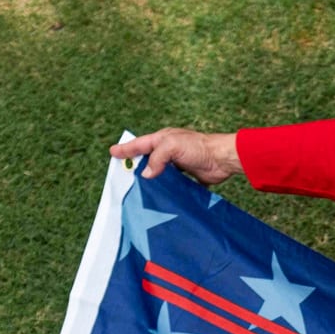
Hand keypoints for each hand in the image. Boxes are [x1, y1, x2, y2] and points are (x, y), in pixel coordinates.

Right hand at [109, 127, 238, 185]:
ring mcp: (178, 164)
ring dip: (149, 178)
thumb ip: (157, 158)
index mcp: (163, 139)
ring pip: (158, 171)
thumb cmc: (198, 148)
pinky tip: (158, 194)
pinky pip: (171, 182)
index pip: (140, 144)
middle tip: (121, 172)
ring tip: (136, 187)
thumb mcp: (173, 146)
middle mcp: (169, 150)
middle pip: (147, 158)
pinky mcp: (187, 176)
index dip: (126, 149)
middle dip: (134, 163)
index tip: (112, 153)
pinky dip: (164, 187)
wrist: (222, 159)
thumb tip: (145, 174)